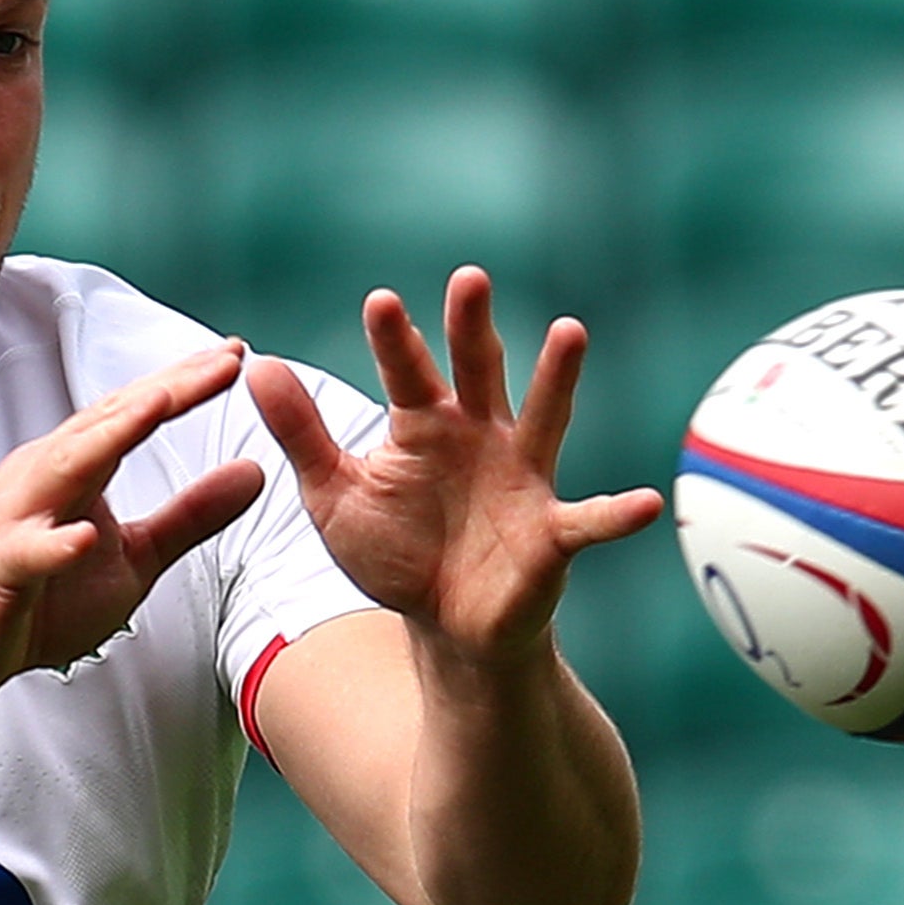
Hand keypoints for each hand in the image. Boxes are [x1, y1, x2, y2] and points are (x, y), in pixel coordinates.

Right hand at [0, 340, 265, 698]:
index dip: (185, 383)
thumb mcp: (134, 556)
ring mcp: (17, 519)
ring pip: (65, 466)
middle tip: (222, 361)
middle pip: (108, 422)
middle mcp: (43, 475)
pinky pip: (28, 553)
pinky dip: (56, 545)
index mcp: (75, 465)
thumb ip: (189, 515)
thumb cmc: (38, 597)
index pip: (134, 413)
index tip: (237, 354)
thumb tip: (254, 472)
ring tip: (161, 406)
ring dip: (112, 435)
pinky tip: (85, 538)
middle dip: (165, 389)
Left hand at [246, 268, 662, 664]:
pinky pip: (590, 521)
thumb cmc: (395, 552)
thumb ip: (302, 435)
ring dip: (557, 378)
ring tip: (569, 330)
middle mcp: (480, 437)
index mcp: (424, 425)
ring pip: (543, 419)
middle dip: (473, 327)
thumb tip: (256, 364)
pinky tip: (647, 503)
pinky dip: (618, 514)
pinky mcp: (552, 535)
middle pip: (478, 370)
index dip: (395, 340)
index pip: (406, 372)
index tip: (380, 302)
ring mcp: (522, 480)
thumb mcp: (335, 495)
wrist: (444, 626)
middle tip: (468, 278)